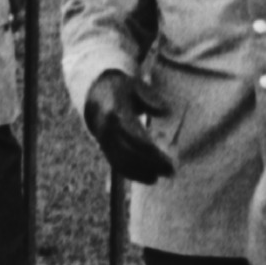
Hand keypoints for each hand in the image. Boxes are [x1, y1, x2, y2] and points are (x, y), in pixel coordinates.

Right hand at [80, 70, 176, 184]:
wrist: (94, 95)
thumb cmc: (121, 89)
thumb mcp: (136, 86)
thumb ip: (150, 98)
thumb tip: (167, 111)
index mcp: (116, 114)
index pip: (136, 138)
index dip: (153, 152)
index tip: (169, 159)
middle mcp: (107, 131)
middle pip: (129, 154)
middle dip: (150, 165)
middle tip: (171, 171)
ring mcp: (104, 141)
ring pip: (122, 163)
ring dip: (142, 172)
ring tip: (162, 176)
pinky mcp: (105, 149)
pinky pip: (118, 165)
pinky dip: (134, 174)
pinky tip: (151, 177)